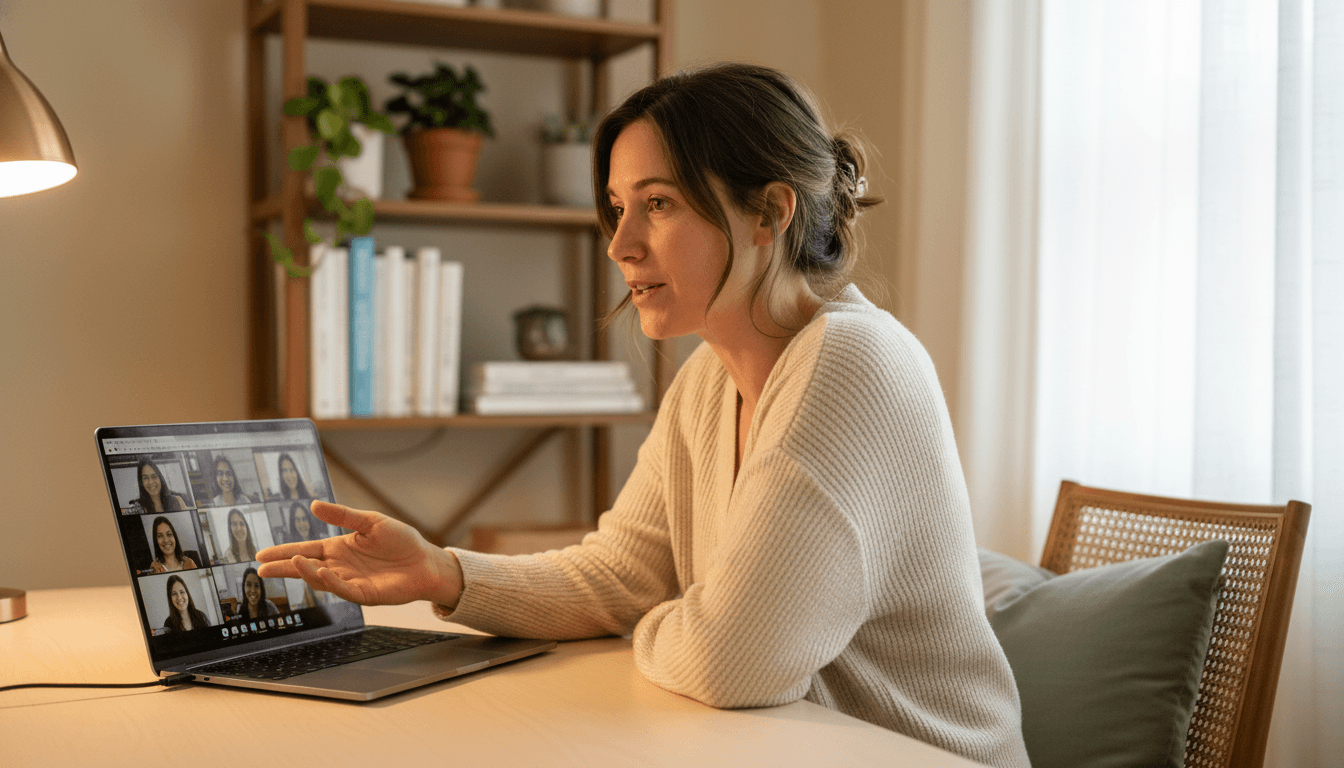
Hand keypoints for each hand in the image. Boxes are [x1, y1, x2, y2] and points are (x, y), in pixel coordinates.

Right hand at [256, 500, 462, 607]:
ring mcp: (350, 581)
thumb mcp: (371, 522)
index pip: (305, 550)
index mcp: (338, 549)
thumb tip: (314, 505)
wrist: (425, 560)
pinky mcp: (364, 594)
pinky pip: (343, 589)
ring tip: (292, 563)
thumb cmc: (401, 541)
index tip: (261, 555)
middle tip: (261, 569)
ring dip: (306, 572)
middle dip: (283, 568)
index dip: (283, 552)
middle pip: (305, 568)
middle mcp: (339, 566)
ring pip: (321, 580)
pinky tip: (320, 572)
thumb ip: (343, 516)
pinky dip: (330, 582)